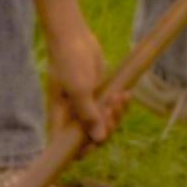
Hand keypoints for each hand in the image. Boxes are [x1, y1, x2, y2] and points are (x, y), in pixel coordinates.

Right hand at [45, 25, 112, 148]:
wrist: (73, 35)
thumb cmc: (70, 61)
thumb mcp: (79, 89)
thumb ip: (88, 115)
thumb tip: (98, 139)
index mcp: (60, 117)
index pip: (66, 146)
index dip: (82, 151)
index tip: (96, 141)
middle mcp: (71, 114)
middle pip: (90, 137)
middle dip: (105, 129)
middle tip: (111, 110)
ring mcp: (85, 105)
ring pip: (104, 124)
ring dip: (115, 115)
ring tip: (121, 97)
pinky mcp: (96, 95)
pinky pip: (110, 109)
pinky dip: (119, 105)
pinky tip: (126, 94)